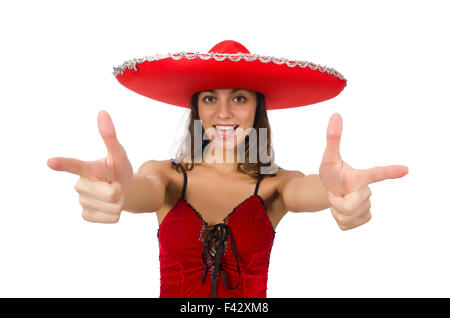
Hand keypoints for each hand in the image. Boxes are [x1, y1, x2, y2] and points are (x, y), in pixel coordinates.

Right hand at [47, 110, 132, 222]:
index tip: (51, 161)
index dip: (64, 163)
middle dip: (120, 191)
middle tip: (116, 185)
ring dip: (119, 203)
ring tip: (114, 196)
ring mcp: (82, 201)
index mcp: (87, 169)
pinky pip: (110, 218)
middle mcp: (81, 185)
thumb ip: (110, 137)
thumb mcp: (119, 154)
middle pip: (109, 193)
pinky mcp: (87, 215)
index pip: (75, 165)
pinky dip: (116, 214)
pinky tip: (110, 207)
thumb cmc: (119, 169)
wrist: (123, 191)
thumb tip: (102, 112)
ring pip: (111, 207)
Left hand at [319, 113, 408, 229]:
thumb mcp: (329, 158)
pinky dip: (336, 219)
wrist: (329, 191)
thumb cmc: (332, 173)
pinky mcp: (361, 220)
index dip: (389, 171)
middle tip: (336, 194)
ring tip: (337, 201)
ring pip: (347, 216)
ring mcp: (366, 208)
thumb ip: (333, 138)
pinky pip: (345, 224)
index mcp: (361, 177)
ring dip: (335, 210)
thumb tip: (335, 115)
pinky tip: (340, 211)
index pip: (376, 174)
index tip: (405, 169)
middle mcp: (367, 192)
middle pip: (351, 205)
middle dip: (337, 202)